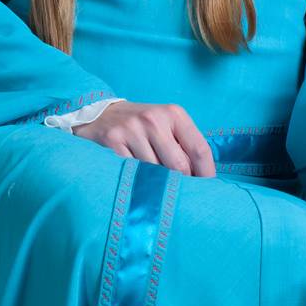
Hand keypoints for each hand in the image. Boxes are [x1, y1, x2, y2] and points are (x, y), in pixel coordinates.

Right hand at [71, 101, 215, 176]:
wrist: (98, 113)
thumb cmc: (140, 125)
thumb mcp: (166, 125)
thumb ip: (184, 146)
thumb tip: (203, 180)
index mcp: (173, 114)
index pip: (200, 150)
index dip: (206, 174)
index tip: (206, 190)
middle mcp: (153, 119)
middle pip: (179, 165)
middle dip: (180, 182)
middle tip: (176, 191)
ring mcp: (131, 129)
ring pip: (155, 172)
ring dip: (156, 183)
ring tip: (152, 184)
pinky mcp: (112, 140)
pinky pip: (133, 170)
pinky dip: (136, 179)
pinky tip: (134, 177)